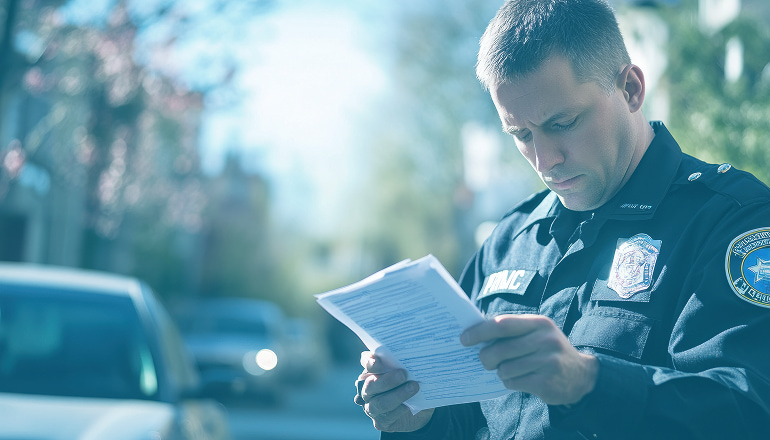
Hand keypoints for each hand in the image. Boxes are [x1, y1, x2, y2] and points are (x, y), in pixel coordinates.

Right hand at [354, 351, 433, 431]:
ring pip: (379, 403)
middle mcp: (367, 389)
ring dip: (397, 395)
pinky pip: (388, 416)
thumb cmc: (409, 383)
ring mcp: (371, 407)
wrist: (419, 409)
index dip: (369, 362)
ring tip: (413, 387)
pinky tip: (409, 404)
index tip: (377, 361)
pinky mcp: (381, 422)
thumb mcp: (408, 371)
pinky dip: (400, 409)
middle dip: (386, 380)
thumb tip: (406, 354)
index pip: (366, 363)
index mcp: (371, 371)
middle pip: (370, 385)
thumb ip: (401, 363)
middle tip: (403, 374)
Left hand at [461, 314, 597, 405]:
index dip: (479, 332)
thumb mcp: (536, 333)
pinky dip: (510, 383)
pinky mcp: (547, 382)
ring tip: (510, 371)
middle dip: (486, 357)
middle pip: (500, 349)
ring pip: (505, 368)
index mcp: (539, 323)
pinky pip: (514, 383)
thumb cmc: (548, 351)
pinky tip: (520, 379)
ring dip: (501, 372)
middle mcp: (545, 339)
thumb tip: (475, 335)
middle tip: (485, 361)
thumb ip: (512, 332)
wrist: (581, 375)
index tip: (464, 339)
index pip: (502, 324)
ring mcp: (548, 361)